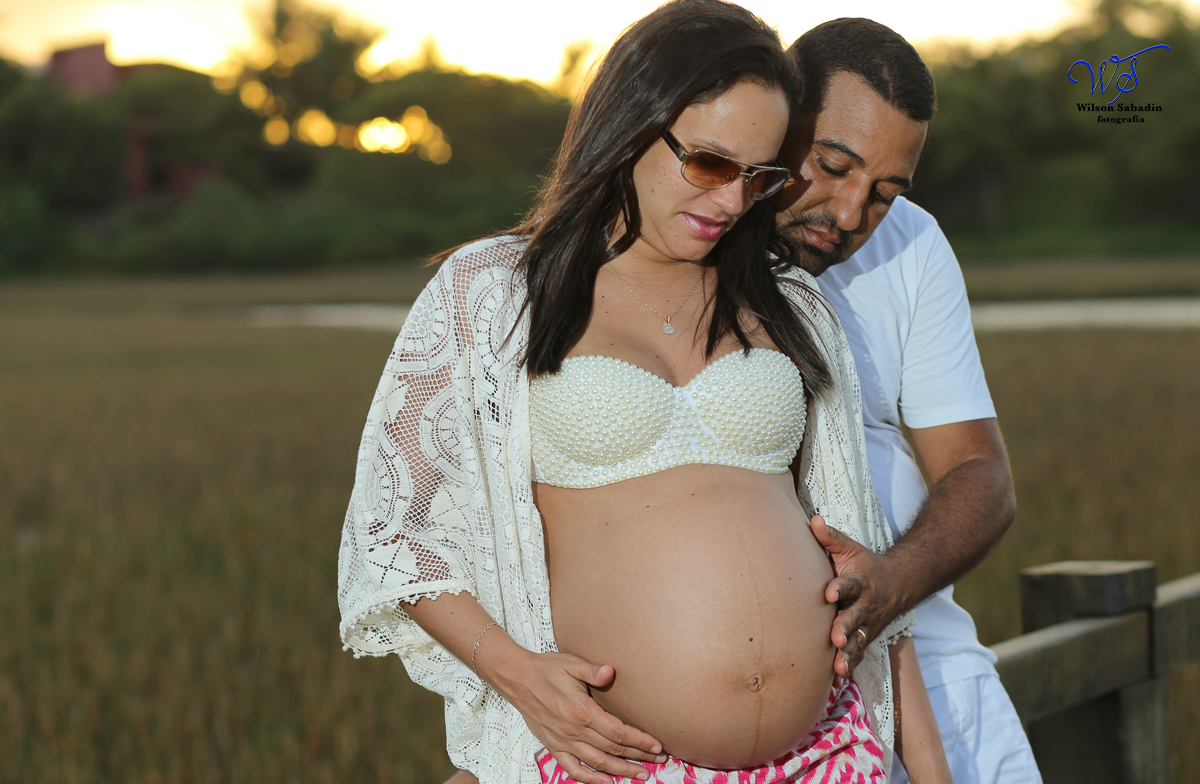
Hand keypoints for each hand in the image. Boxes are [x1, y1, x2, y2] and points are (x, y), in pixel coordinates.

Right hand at [493, 650, 666, 783]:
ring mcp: (562, 741)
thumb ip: (592, 670)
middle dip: (638, 756)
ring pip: (597, 762)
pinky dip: (590, 779)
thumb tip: (610, 671)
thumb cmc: (546, 669)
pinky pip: (573, 768)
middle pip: (612, 749)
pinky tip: (605, 782)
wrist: (516, 678)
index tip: (657, 745)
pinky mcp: (553, 746)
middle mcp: (573, 730)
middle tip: (659, 761)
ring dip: (620, 771)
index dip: (640, 740)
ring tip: (641, 775)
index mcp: (582, 711)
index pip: (618, 732)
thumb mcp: (571, 663)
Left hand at [810, 515, 897, 675]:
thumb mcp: (850, 549)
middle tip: (836, 637)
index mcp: (859, 582)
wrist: (896, 585)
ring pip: (857, 642)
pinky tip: (835, 684)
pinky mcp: (863, 640)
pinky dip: (847, 670)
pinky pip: (856, 657)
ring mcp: (866, 626)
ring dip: (847, 655)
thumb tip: (813, 519)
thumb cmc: (863, 565)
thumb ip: (831, 537)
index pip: (850, 584)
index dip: (840, 588)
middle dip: (845, 628)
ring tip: (837, 667)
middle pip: (854, 618)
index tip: (829, 592)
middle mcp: (864, 606)